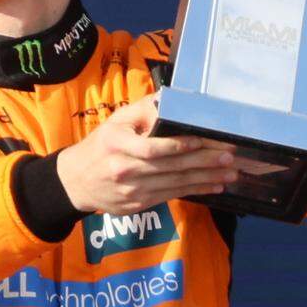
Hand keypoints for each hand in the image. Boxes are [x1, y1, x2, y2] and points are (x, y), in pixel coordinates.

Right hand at [56, 94, 237, 213]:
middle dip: (203, 162)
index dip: (178, 145)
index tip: (202, 140)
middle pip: (170, 167)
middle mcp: (125, 170)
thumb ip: (142, 110)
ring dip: (206, 178)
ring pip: (176, 184)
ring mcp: (133, 191)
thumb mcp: (115, 121)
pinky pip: (172, 195)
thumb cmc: (101, 145)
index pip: (152, 148)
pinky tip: (213, 186)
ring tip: (229, 172)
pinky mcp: (140, 204)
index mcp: (117, 144)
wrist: (77, 180)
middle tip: (228, 157)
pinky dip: (195, 190)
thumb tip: (169, 101)